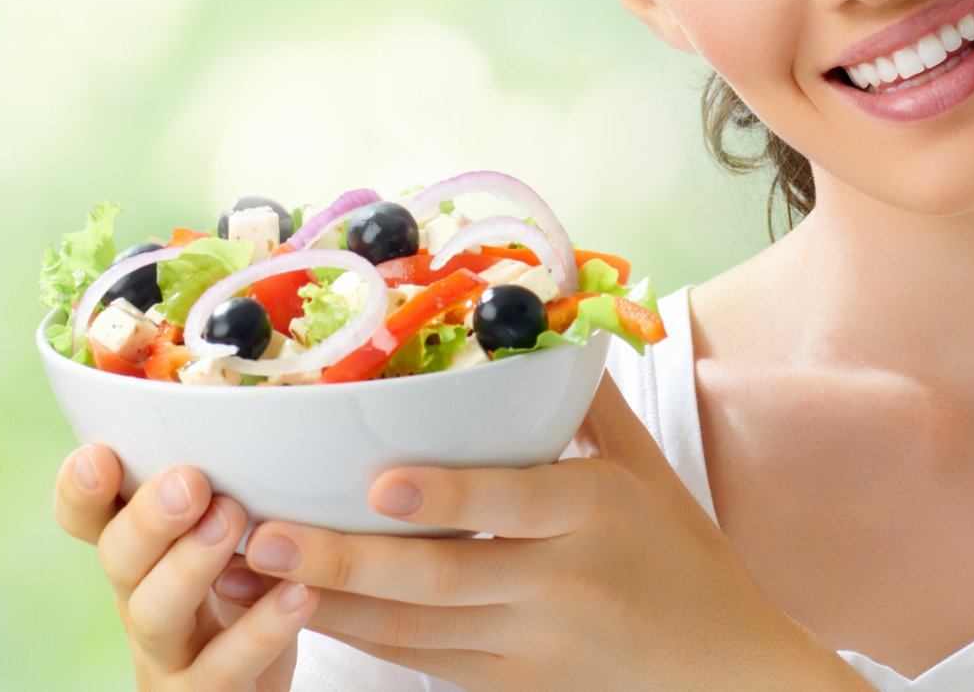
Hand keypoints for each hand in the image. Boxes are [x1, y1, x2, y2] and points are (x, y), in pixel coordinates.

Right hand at [52, 445, 320, 690]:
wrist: (255, 685)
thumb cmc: (246, 589)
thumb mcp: (227, 531)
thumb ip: (229, 478)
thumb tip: (270, 396)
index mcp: (139, 549)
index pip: (86, 515)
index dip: (81, 489)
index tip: (100, 453)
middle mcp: (140, 597)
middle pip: (118, 558)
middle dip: (148, 518)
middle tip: (190, 481)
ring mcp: (168, 653)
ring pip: (156, 613)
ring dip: (191, 565)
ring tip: (234, 520)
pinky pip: (224, 668)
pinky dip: (261, 629)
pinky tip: (299, 594)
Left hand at [235, 378, 854, 690]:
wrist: (729, 671)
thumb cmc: (683, 553)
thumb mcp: (645, 466)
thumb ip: (584, 399)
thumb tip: (533, 319)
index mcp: (597, 512)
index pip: (514, 502)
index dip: (448, 497)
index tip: (378, 480)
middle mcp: (560, 583)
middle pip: (439, 581)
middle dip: (342, 562)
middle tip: (261, 536)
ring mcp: (531, 644)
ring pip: (412, 633)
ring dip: (325, 606)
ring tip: (244, 580)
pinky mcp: (512, 684)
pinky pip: (421, 664)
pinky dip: (359, 640)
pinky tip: (299, 614)